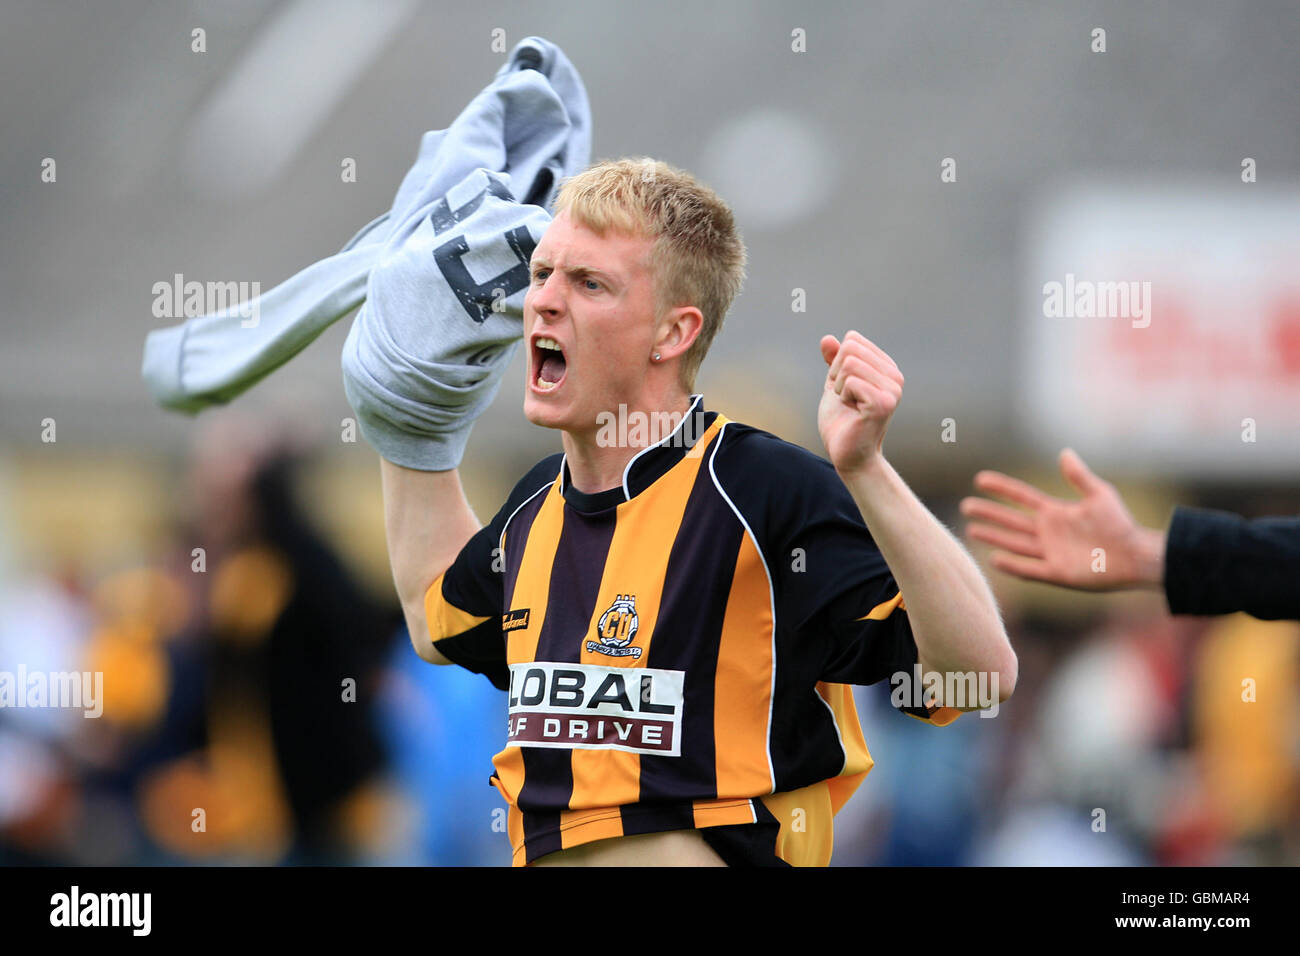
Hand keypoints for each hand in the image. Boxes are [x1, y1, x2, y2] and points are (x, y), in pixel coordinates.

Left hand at [818, 332, 902, 475]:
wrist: (848, 455)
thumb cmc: (842, 422)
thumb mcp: (834, 385)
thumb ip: (833, 361)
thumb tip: (827, 338)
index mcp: (886, 368)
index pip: (853, 340)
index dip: (837, 363)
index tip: (844, 387)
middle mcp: (895, 376)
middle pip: (851, 348)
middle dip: (836, 373)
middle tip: (844, 397)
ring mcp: (892, 390)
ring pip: (849, 363)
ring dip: (838, 387)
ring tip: (849, 405)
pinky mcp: (883, 403)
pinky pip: (851, 381)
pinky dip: (842, 396)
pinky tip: (852, 411)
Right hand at [959, 448, 1165, 590]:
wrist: (1135, 556)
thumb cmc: (1120, 524)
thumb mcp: (1100, 494)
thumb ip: (1079, 476)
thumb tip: (1064, 452)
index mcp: (1055, 513)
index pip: (1021, 498)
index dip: (1001, 488)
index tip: (980, 479)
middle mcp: (1048, 533)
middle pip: (1011, 521)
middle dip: (989, 513)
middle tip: (966, 506)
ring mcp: (1050, 553)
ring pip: (1014, 543)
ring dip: (993, 537)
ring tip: (971, 529)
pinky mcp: (1056, 573)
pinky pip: (1028, 569)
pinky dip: (1011, 565)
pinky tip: (993, 558)